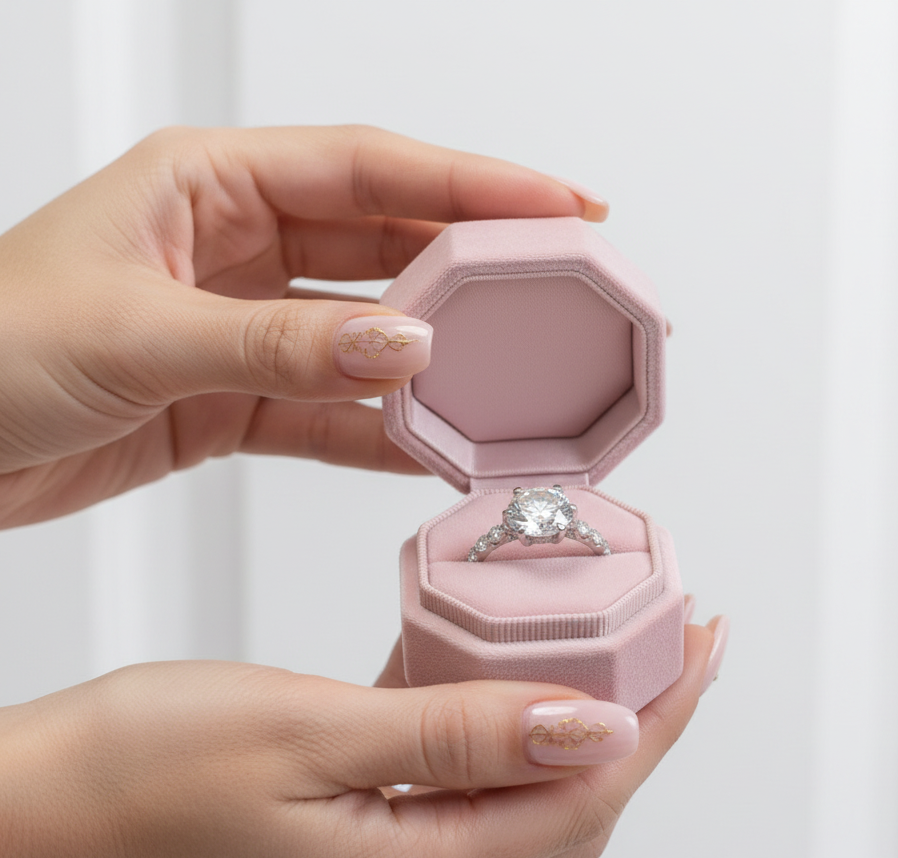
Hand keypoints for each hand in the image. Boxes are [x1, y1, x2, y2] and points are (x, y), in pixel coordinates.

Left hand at [0, 126, 606, 527]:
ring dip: (432, 363)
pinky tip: (431, 446)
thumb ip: (279, 343)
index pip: (368, 169)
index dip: (472, 181)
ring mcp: (244, 328)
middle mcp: (236, 249)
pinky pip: (330, 413)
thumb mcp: (136, 332)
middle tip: (550, 293)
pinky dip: (380, 433)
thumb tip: (403, 345)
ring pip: (365, 337)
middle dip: (471, 270)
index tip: (558, 203)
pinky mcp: (236, 400)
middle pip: (383, 247)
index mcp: (208, 185)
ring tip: (506, 381)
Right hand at [0, 619, 719, 857]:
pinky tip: (507, 697)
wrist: (32, 810)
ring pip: (522, 816)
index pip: (584, 798)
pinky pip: (462, 812)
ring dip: (576, 741)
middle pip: (568, 816)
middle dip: (638, 732)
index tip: (702, 646)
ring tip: (614, 661)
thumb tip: (595, 727)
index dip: (658, 722)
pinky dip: (503, 754)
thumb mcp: (312, 728)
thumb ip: (465, 733)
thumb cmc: (140, 765)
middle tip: (676, 645)